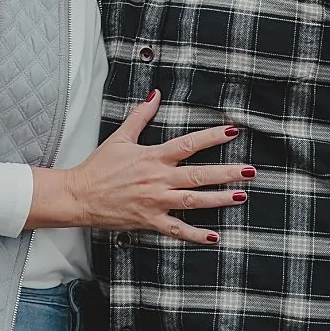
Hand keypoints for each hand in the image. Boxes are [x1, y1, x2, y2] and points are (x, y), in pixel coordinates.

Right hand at [30, 89, 249, 241]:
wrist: (79, 196)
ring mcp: (155, 202)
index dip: (213, 137)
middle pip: (199, 175)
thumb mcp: (121, 136)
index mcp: (153, 157)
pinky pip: (176, 230)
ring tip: (240, 196)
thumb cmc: (99, 166)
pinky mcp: (149, 221)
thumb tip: (156, 94)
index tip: (233, 131)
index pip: (189, 144)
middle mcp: (158, 179)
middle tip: (250, 171)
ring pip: (193, 201)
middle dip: (227, 173)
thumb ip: (142, 115)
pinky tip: (213, 237)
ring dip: (218, 199)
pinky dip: (194, 235)